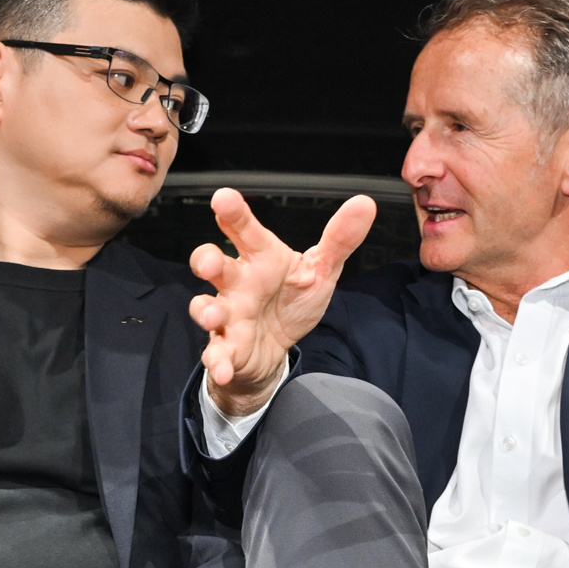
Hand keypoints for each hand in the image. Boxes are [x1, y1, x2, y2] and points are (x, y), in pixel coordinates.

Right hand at [187, 189, 373, 417]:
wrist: (277, 348)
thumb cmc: (292, 301)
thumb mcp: (320, 270)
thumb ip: (339, 239)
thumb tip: (364, 204)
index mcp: (260, 258)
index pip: (244, 230)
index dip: (233, 214)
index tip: (224, 198)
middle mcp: (237, 281)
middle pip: (211, 263)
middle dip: (206, 260)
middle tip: (212, 262)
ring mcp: (227, 313)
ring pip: (204, 305)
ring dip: (206, 310)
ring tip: (214, 317)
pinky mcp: (226, 346)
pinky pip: (216, 353)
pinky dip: (217, 362)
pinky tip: (224, 369)